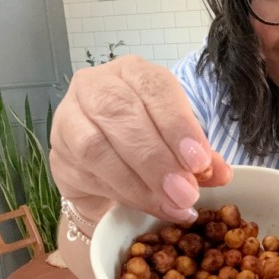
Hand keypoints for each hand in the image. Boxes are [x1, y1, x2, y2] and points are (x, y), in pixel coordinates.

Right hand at [50, 56, 230, 222]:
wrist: (104, 166)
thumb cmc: (147, 141)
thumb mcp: (179, 143)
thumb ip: (200, 157)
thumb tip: (220, 174)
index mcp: (133, 72)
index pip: (154, 87)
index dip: (178, 125)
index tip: (199, 163)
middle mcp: (96, 86)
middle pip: (121, 114)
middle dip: (157, 159)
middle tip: (185, 193)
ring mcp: (70, 117)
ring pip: (96, 146)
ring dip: (137, 181)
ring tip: (168, 204)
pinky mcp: (57, 152)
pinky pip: (85, 173)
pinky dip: (119, 193)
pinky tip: (144, 206)